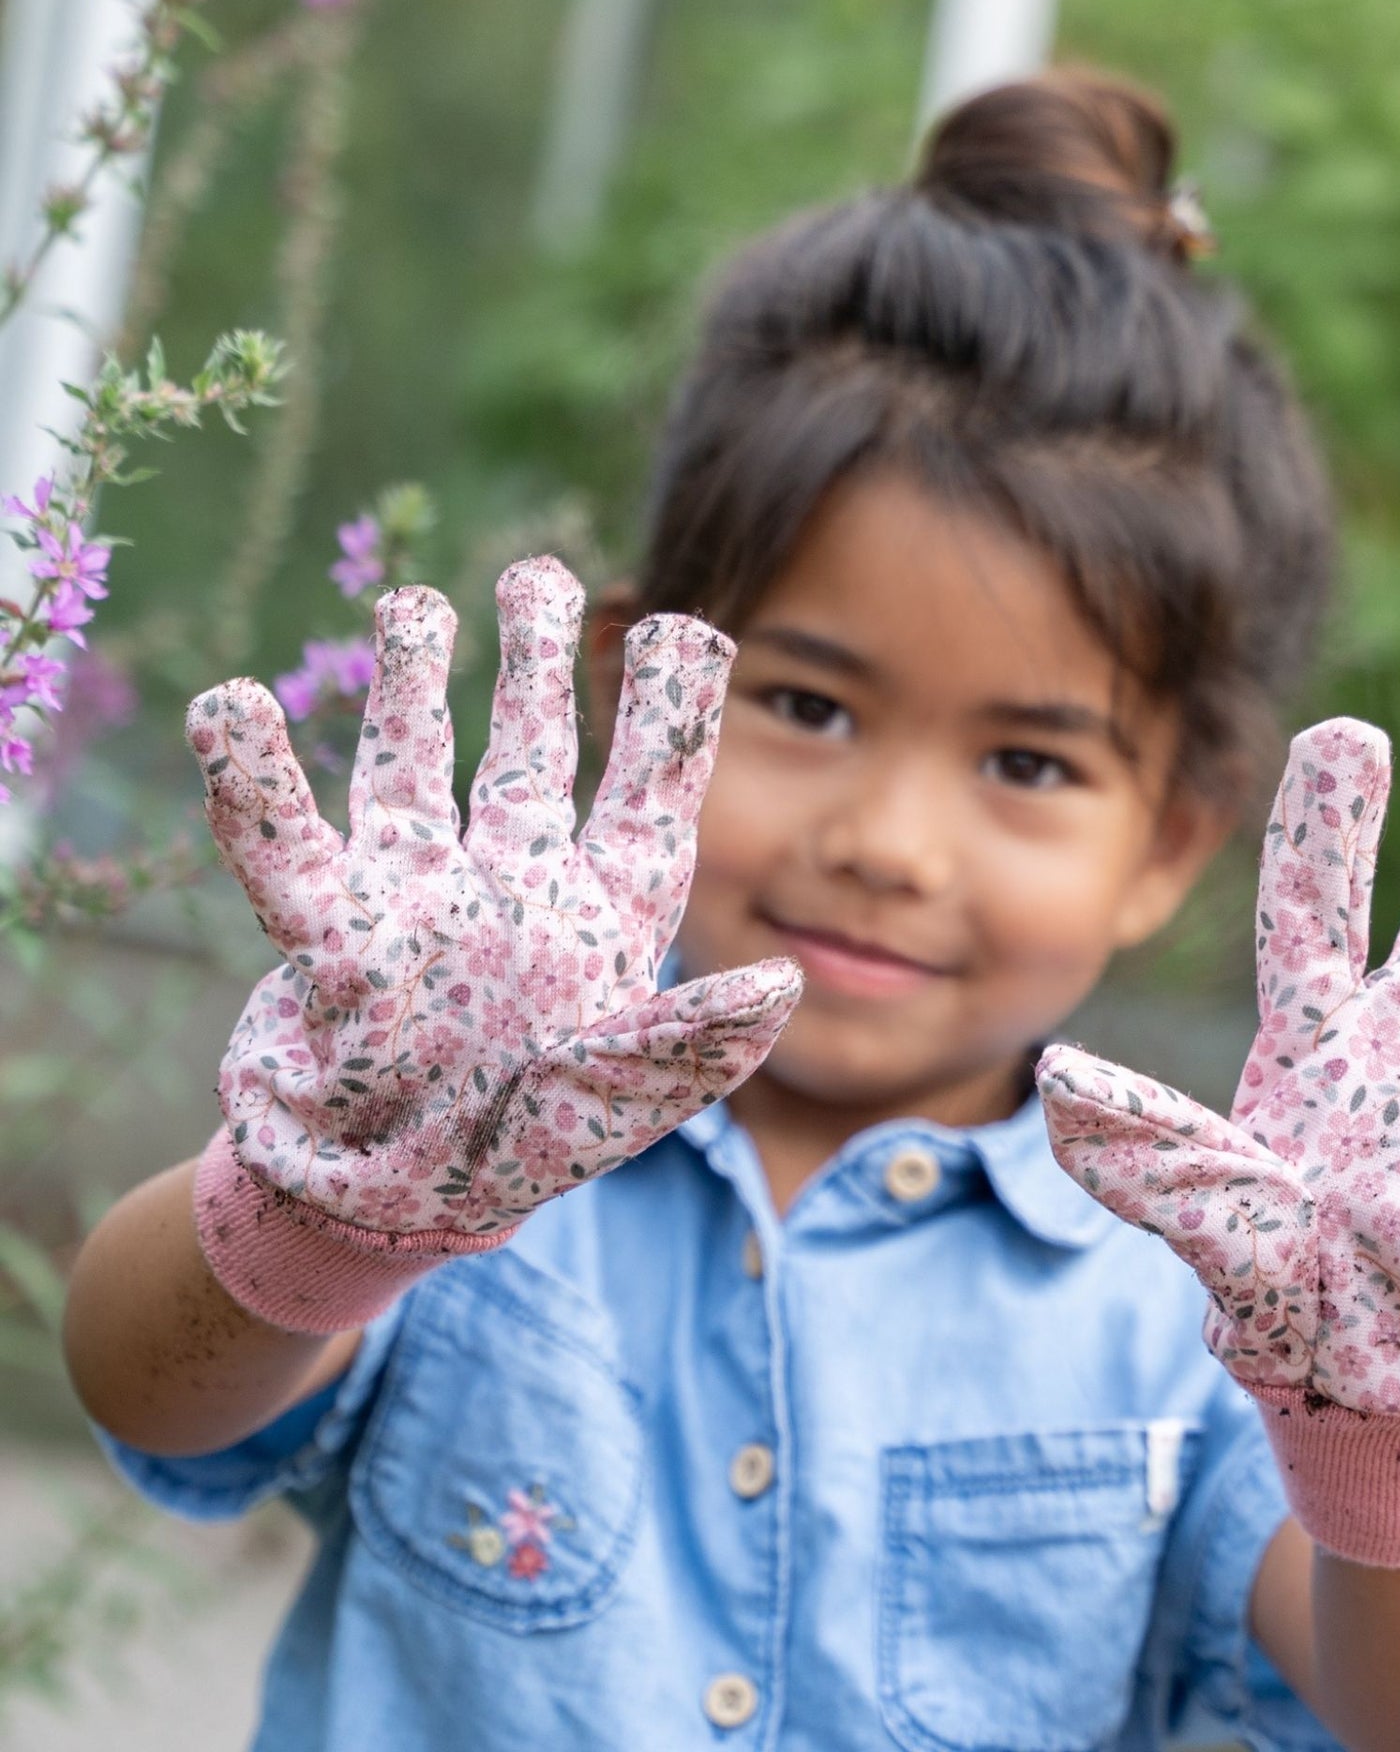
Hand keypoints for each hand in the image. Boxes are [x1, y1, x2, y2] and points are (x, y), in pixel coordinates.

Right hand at [189, 557, 798, 1245]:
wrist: (392, 1213)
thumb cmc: (523, 1154)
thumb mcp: (622, 1102)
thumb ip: (692, 1044)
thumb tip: (783, 987)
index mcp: (602, 923)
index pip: (646, 801)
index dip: (666, 719)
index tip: (686, 627)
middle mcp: (515, 893)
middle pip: (531, 759)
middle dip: (534, 666)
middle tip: (537, 573)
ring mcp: (424, 904)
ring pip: (416, 772)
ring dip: (412, 690)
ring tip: (414, 603)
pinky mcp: (334, 939)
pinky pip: (286, 849)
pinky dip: (254, 784)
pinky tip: (228, 707)